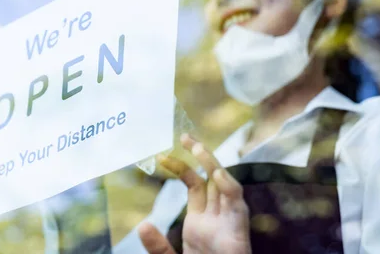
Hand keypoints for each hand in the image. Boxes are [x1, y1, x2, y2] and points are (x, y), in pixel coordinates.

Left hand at [139, 134, 250, 253]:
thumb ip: (158, 248)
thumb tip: (142, 225)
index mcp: (201, 222)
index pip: (193, 185)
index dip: (181, 168)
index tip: (163, 156)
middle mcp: (217, 217)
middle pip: (210, 178)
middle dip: (200, 155)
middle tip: (184, 135)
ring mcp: (228, 221)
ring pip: (224, 184)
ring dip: (212, 163)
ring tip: (196, 146)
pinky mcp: (238, 230)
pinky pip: (237, 204)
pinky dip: (229, 187)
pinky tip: (217, 174)